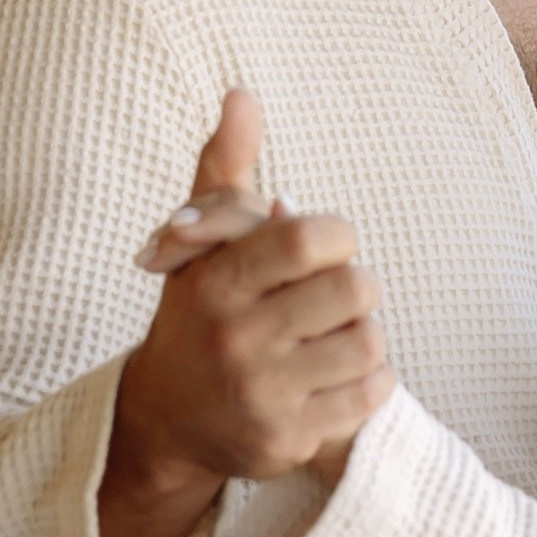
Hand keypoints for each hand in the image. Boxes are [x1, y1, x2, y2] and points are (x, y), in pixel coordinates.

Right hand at [118, 93, 391, 487]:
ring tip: (335, 337)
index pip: (309, 236)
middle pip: (355, 288)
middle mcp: (236, 340)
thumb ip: (225, 169)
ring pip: (371, 340)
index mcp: (216, 282)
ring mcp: (263, 396)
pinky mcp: (288, 442)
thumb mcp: (200, 244)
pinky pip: (373, 393)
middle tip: (333, 297)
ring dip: (365, 334)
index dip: (334, 236)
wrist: (164, 421)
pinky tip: (339, 376)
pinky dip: (371, 380)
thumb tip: (243, 94)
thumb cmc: (198, 315)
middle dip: (355, 287)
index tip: (320, 249)